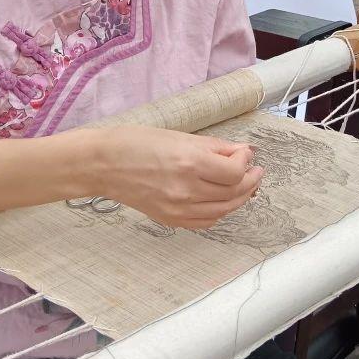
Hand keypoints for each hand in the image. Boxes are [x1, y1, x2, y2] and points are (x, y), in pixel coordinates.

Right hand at [91, 125, 262, 229]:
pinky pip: (205, 222)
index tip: (245, 155)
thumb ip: (215, 147)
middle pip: (233, 193)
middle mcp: (186, 189)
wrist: (103, 164)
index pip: (234, 172)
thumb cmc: (136, 143)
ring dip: (240, 198)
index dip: (246, 163)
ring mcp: (177, 208)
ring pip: (223, 210)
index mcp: (189, 162)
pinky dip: (220, 212)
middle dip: (250, 181)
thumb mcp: (180, 136)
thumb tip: (242, 151)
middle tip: (255, 171)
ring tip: (244, 185)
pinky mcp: (170, 220)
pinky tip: (222, 201)